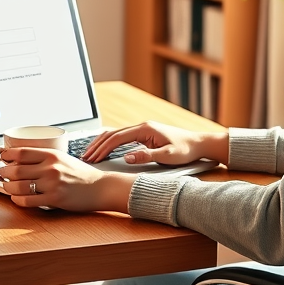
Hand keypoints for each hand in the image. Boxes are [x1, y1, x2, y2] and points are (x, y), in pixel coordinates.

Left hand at [0, 147, 135, 211]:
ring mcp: (52, 184)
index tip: (2, 157)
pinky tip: (16, 198)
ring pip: (18, 186)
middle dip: (4, 172)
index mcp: (52, 155)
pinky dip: (17, 200)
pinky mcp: (54, 199)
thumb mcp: (63, 158)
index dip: (7, 155)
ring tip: (8, 186)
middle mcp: (51, 168)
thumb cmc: (81, 174)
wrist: (99, 187)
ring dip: (8, 187)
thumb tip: (20, 159)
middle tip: (2, 173)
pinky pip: (27, 201)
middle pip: (16, 169)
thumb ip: (44, 158)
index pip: (21, 152)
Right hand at [80, 121, 228, 165]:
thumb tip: (126, 156)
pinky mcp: (144, 134)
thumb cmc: (185, 150)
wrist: (198, 143)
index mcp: (145, 129)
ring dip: (102, 143)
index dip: (103, 148)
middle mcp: (142, 126)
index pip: (118, 138)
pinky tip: (103, 149)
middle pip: (113, 134)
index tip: (92, 158)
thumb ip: (146, 156)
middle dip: (97, 145)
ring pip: (116, 134)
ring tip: (89, 154)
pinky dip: (110, 143)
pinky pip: (122, 137)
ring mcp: (142, 129)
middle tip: (84, 157)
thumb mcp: (167, 156)